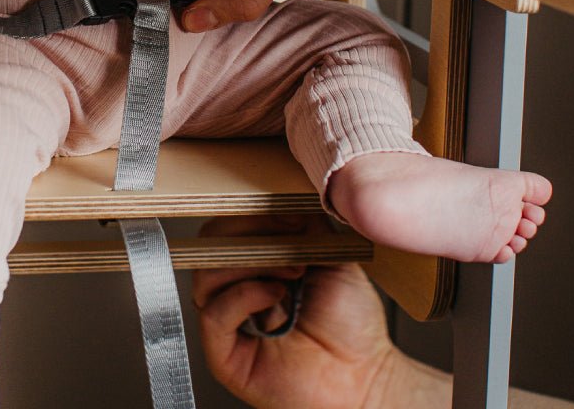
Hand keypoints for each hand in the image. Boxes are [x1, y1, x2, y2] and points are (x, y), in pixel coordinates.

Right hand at [192, 216, 398, 408]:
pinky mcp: (226, 355)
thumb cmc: (353, 327)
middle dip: (246, 234)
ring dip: (248, 264)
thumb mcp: (332, 256)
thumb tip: (286, 194)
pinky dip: (243, 296)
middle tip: (287, 240)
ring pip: (205, 276)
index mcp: (254, 266)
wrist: (368, 379)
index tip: (286, 215)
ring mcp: (229, 323)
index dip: (249, 214)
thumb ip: (305, 224)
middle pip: (207, 246)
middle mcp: (235, 291)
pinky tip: (275, 294)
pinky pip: (214, 314)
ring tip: (290, 271)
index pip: (226, 227)